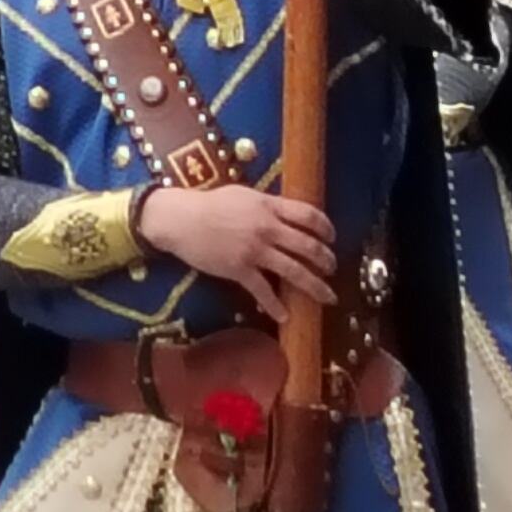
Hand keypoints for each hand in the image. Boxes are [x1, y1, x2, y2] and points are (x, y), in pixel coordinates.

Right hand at [137, 187, 338, 322]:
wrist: (179, 219)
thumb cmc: (208, 203)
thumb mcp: (242, 195)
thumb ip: (266, 205)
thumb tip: (286, 213)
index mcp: (268, 206)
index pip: (309, 215)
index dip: (326, 228)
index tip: (332, 237)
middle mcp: (267, 228)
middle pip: (308, 246)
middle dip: (327, 260)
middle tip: (332, 269)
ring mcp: (254, 250)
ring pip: (295, 271)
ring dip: (316, 286)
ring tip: (327, 295)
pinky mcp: (240, 270)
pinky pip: (263, 291)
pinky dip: (276, 306)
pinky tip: (285, 316)